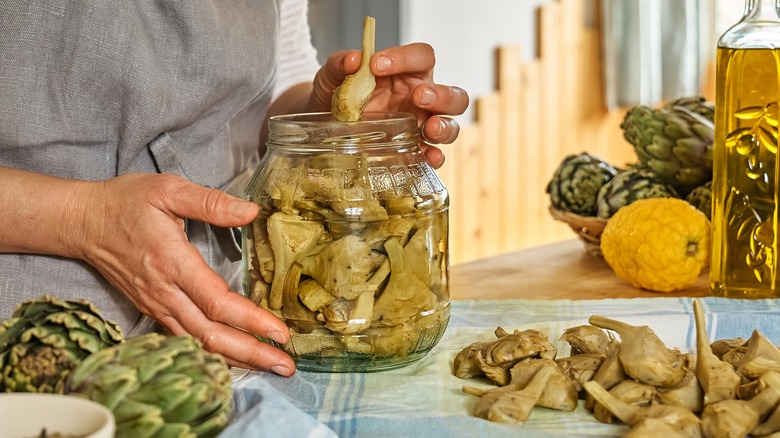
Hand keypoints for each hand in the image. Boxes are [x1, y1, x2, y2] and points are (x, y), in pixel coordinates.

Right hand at [74, 173, 295, 375]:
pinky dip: (211, 353)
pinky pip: (184, 339)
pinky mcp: (151, 308)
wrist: (81, 221)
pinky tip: (234, 357)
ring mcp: (156, 305)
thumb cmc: (125, 202)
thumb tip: (250, 212)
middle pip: (210, 334)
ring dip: (235, 358)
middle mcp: (164, 292)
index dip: (250, 321)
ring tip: (269, 365)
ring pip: (198, 342)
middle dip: (251, 352)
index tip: (279, 333)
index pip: (217, 303)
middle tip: (286, 364)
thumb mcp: (168, 189)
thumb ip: (210, 202)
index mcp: (172, 263)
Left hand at [311, 43, 469, 167]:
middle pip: (452, 94)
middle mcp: (419, 99)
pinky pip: (433, 154)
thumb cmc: (334, 94)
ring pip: (450, 125)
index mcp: (406, 73)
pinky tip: (427, 156)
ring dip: (444, 126)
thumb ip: (338, 64)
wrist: (321, 122)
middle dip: (441, 95)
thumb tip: (354, 59)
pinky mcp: (411, 149)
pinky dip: (434, 156)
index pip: (422, 57)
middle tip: (419, 96)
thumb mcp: (331, 76)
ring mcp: (419, 126)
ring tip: (428, 128)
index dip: (406, 57)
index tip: (377, 65)